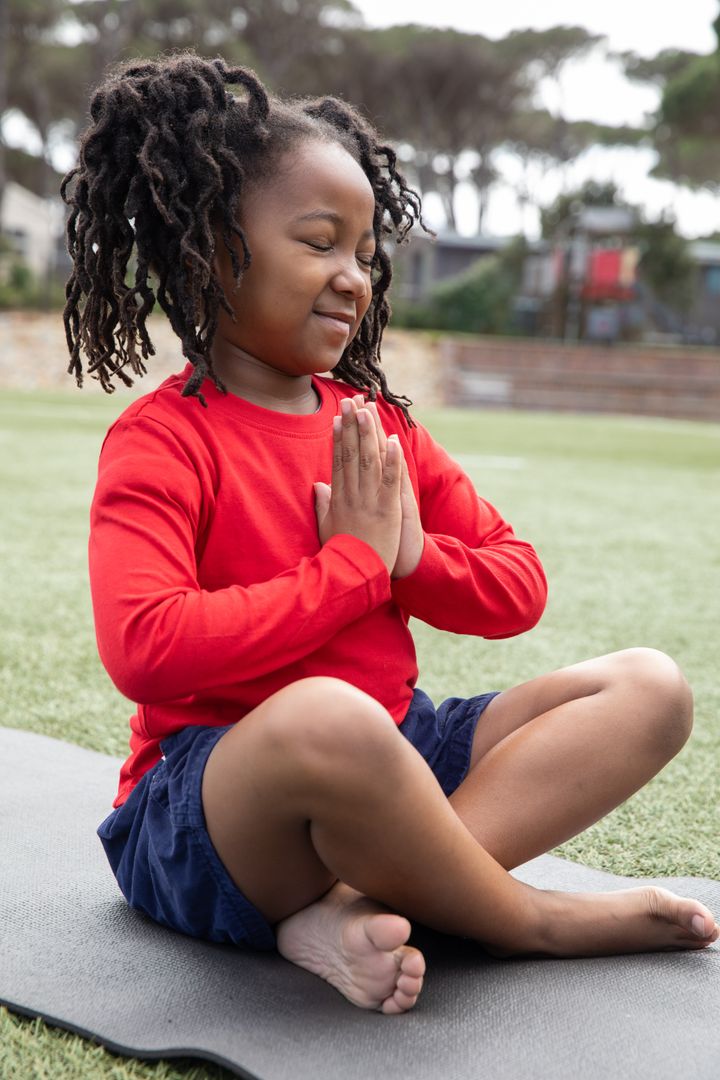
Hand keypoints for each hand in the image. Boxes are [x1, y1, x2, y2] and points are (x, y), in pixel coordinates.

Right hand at [315, 395, 423, 579]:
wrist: (354, 575)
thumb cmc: (341, 553)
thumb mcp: (326, 526)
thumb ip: (323, 504)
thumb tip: (318, 485)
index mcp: (339, 498)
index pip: (339, 461)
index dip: (339, 437)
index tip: (338, 417)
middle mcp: (352, 495)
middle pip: (351, 453)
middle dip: (352, 425)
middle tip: (351, 401)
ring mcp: (369, 501)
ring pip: (369, 460)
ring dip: (368, 433)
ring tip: (368, 410)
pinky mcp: (387, 509)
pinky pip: (390, 480)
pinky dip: (392, 460)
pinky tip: (392, 440)